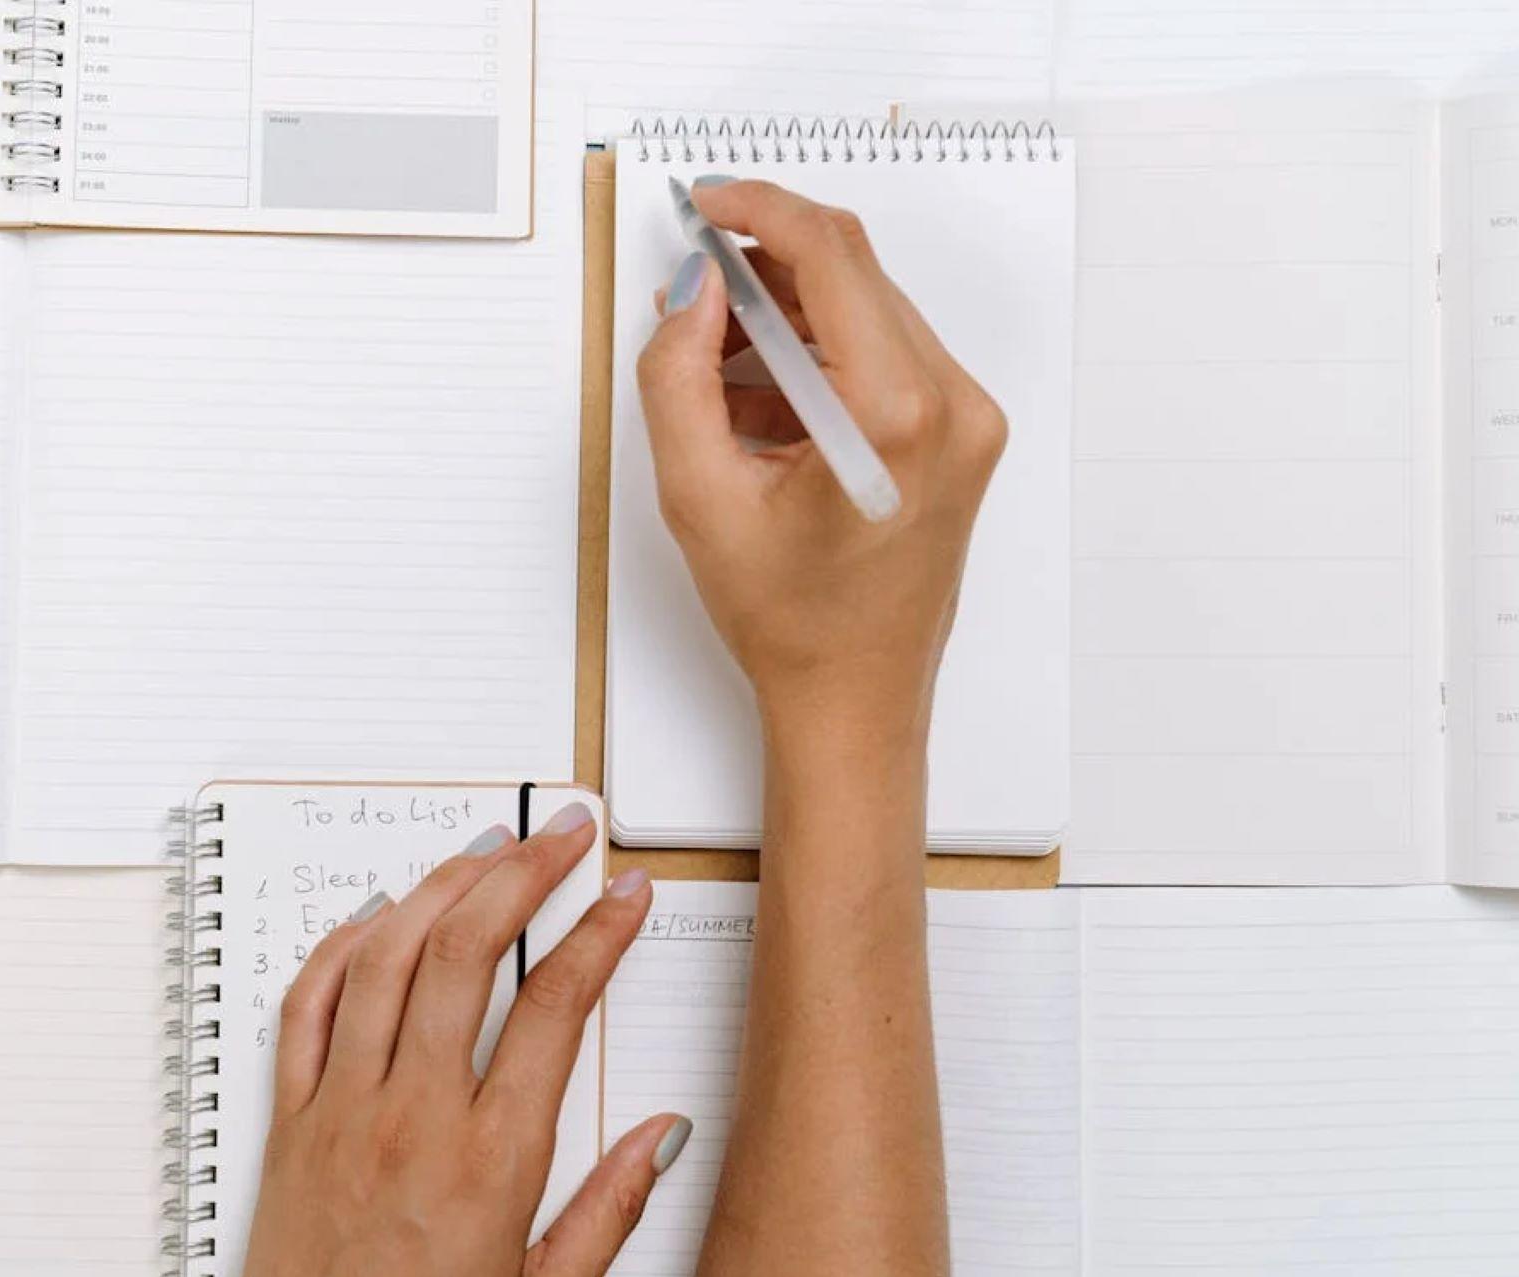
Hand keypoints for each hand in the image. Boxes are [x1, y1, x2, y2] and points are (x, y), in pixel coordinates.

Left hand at [243, 804, 689, 1276]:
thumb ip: (607, 1212)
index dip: (600, 934)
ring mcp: (343, 1111)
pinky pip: (307, 1007)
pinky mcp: (289, 1121)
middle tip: (561, 833)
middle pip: (469, 953)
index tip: (626, 895)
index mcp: (491, 1162)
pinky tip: (376, 915)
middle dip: (524, 872)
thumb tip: (660, 1136)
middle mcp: (413, 1119)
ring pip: (387, 958)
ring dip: (439, 885)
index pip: (557, 1006)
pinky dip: (341, 946)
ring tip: (484, 846)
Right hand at [636, 177, 1007, 741]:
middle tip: (693, 288)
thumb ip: (677, 376)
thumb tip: (690, 290)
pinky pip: (886, 355)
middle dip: (765, 267)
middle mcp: (952, 407)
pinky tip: (761, 395)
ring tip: (714, 358)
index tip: (708, 203)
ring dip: (790, 314)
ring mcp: (968, 421)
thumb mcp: (700, 496)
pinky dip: (821, 355)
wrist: (855, 702)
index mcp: (896, 415)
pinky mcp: (962, 436)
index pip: (832, 256)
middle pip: (854, 276)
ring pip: (869, 312)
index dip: (760, 209)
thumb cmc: (791, 625)